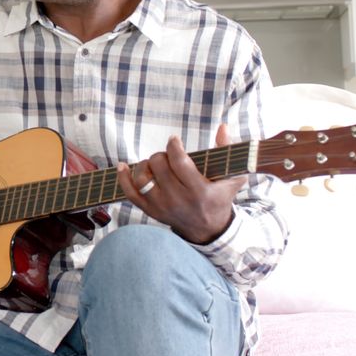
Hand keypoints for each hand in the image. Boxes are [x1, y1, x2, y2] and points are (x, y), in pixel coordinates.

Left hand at [117, 124, 244, 243]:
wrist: (208, 229)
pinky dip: (123, 178)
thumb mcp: (231, 176)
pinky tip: (124, 166)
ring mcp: (162, 207)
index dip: (173, 146)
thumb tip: (223, 126)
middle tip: (168, 156)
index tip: (174, 140)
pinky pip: (130, 193)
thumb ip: (228, 150)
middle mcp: (179, 200)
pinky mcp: (150, 211)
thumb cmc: (220, 197)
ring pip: (143, 178)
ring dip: (145, 164)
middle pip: (159, 166)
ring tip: (155, 164)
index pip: (179, 162)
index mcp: (200, 191)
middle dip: (161, 155)